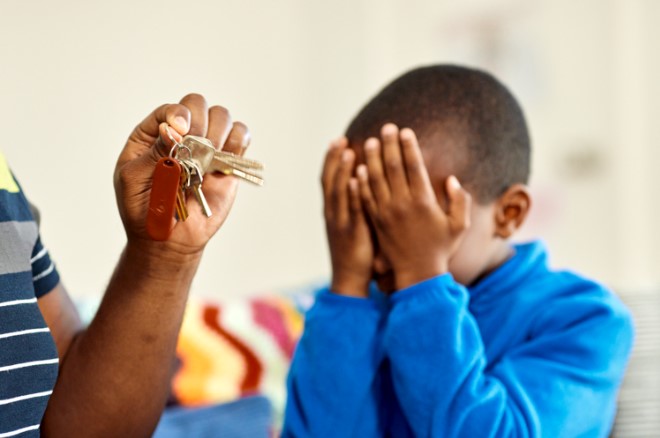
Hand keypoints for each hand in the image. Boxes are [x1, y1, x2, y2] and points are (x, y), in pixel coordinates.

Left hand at [114, 94, 249, 256]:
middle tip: (196, 149)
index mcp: (151, 136)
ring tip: (208, 160)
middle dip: (199, 123)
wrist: (170, 240)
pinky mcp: (226, 162)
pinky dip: (238, 140)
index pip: (169, 110)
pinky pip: (240, 136)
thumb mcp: (135, 180)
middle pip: (197, 104)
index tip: (182, 132)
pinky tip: (224, 158)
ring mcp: (206, 147)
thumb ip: (153, 153)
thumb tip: (172, 129)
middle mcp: (181, 136)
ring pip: (221, 116)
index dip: (178, 115)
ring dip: (218, 133)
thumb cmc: (144, 210)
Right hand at [322, 138, 373, 296]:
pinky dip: (354, 193)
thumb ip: (357, 205)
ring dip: (343, 171)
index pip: (329, 180)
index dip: (332, 160)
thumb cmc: (356, 253)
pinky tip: (359, 179)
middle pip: (330, 180)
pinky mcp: (353, 233)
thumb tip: (366, 185)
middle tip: (340, 138)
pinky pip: (353, 209)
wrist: (349, 280)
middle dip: (334, 159)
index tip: (338, 140)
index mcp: (333, 211)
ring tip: (348, 152)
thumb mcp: (353, 226)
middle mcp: (333, 214)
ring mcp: (341, 223)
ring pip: (339, 192)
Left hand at [356, 124, 470, 290]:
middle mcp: (402, 205)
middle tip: (386, 127)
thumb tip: (452, 179)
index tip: (405, 131)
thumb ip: (460, 201)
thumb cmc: (441, 248)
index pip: (414, 168)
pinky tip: (358, 169)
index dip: (409, 147)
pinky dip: (361, 183)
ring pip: (375, 180)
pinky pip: (366, 198)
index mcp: (424, 203)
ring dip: (372, 159)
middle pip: (393, 168)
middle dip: (389, 145)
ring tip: (370, 141)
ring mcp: (386, 213)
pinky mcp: (376, 221)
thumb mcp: (459, 226)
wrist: (417, 273)